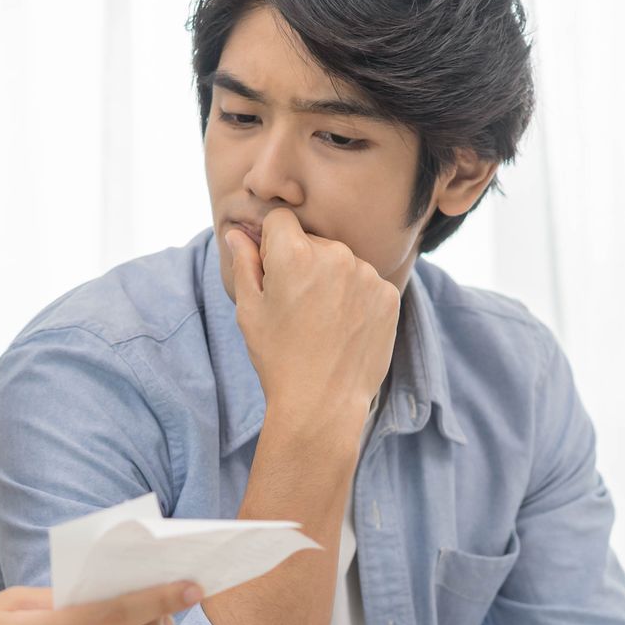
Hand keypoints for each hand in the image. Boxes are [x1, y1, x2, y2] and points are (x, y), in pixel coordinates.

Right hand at [226, 207, 399, 437]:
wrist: (323, 404)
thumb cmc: (278, 358)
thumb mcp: (250, 310)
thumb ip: (244, 263)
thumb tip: (236, 233)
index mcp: (295, 254)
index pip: (281, 220)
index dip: (271, 245)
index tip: (273, 274)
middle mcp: (336, 255)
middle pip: (313, 241)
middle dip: (303, 263)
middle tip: (297, 308)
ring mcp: (367, 275)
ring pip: (341, 262)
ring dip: (331, 280)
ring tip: (322, 322)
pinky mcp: (389, 295)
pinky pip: (366, 283)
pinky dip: (355, 298)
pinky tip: (343, 328)